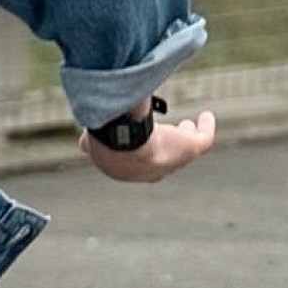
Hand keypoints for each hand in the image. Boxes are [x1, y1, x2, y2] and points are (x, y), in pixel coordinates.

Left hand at [81, 108, 216, 182]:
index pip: (141, 162)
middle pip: (164, 157)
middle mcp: (155, 169)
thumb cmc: (106, 142)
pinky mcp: (191, 149)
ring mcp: (176, 160)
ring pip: (184, 148)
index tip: (144, 137)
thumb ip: (89, 142)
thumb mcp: (93, 143)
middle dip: (167, 144)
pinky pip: (203, 137)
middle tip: (170, 131)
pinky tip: (206, 116)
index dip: (145, 150)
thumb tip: (81, 143)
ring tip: (188, 126)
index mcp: (133, 171)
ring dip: (186, 136)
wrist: (124, 146)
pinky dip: (206, 127)